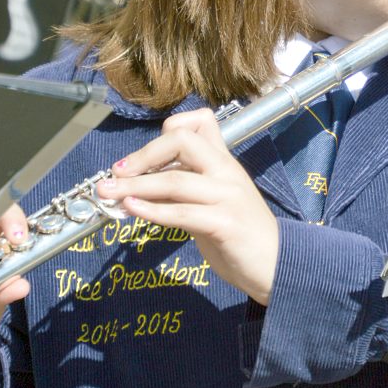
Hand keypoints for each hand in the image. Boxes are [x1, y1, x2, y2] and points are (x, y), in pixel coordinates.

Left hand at [96, 109, 279, 305]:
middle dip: (143, 155)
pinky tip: (132, 210)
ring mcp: (228, 196)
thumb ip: (185, 189)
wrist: (278, 265)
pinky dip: (152, 211)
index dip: (166, 132)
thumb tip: (141, 185)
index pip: (199, 122)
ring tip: (109, 193)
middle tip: (116, 172)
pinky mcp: (226, 223)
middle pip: (182, 141)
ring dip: (135, 186)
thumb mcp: (212, 203)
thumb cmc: (241, 237)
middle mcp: (227, 172)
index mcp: (225, 162)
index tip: (140, 158)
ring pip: (175, 180)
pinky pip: (183, 213)